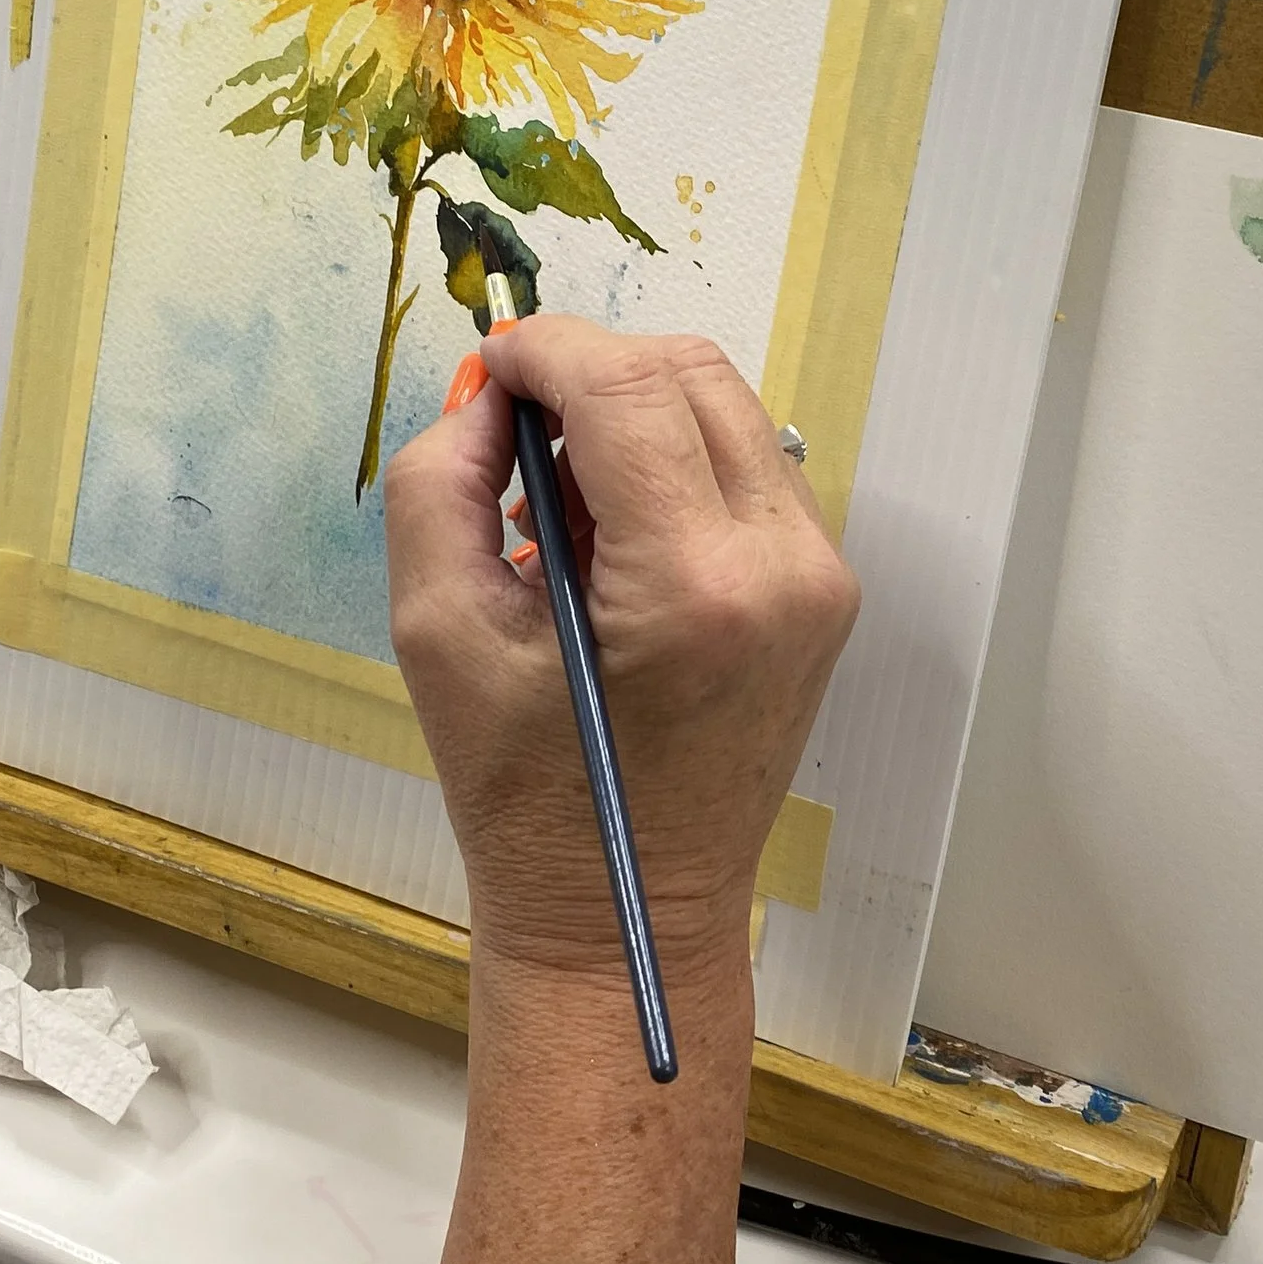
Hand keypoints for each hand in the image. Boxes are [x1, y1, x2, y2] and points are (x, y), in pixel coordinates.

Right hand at [383, 322, 857, 989]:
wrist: (626, 913)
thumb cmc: (524, 796)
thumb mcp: (438, 632)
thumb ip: (442, 481)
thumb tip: (490, 394)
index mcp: (690, 585)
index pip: (626, 386)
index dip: (545, 351)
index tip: (488, 370)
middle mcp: (781, 569)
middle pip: (688, 373)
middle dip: (590, 371)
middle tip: (513, 432)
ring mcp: (818, 579)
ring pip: (725, 407)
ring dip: (633, 415)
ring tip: (561, 503)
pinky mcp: (824, 591)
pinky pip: (747, 467)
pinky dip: (673, 462)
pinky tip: (614, 538)